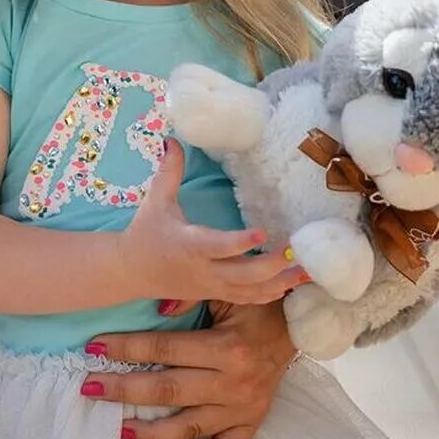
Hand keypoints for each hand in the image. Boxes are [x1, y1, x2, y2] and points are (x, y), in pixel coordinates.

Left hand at [82, 299, 294, 438]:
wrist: (298, 326)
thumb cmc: (255, 305)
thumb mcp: (226, 292)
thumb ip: (190, 297)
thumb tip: (156, 307)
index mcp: (226, 347)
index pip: (166, 349)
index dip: (128, 347)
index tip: (95, 347)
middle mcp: (233, 382)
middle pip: (169, 389)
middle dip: (125, 389)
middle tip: (90, 388)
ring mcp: (243, 407)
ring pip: (191, 426)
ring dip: (153, 432)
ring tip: (120, 431)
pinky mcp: (252, 422)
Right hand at [115, 138, 307, 306]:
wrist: (130, 271)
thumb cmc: (145, 233)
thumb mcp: (156, 200)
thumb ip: (169, 171)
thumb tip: (173, 139)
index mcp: (190, 244)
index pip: (218, 246)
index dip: (241, 242)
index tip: (263, 232)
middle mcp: (205, 269)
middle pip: (244, 274)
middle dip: (273, 266)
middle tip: (297, 251)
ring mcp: (213, 286)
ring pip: (251, 292)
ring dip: (281, 283)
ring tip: (308, 273)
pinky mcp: (217, 294)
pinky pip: (248, 298)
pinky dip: (271, 294)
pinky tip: (290, 285)